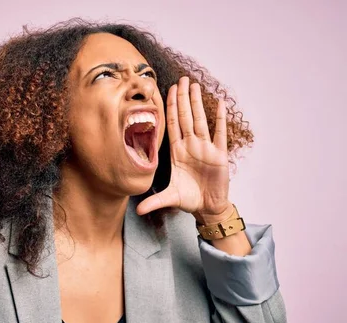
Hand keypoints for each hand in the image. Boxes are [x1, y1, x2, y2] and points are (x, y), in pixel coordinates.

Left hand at [136, 76, 231, 222]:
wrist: (208, 208)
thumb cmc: (189, 199)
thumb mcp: (169, 198)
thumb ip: (153, 202)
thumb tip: (136, 210)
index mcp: (178, 152)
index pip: (172, 125)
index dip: (170, 108)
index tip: (168, 91)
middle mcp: (191, 146)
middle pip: (185, 117)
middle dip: (183, 98)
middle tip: (182, 79)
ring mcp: (206, 149)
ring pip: (200, 120)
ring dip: (197, 103)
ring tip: (195, 85)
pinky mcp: (219, 155)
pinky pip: (219, 133)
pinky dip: (219, 119)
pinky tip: (219, 103)